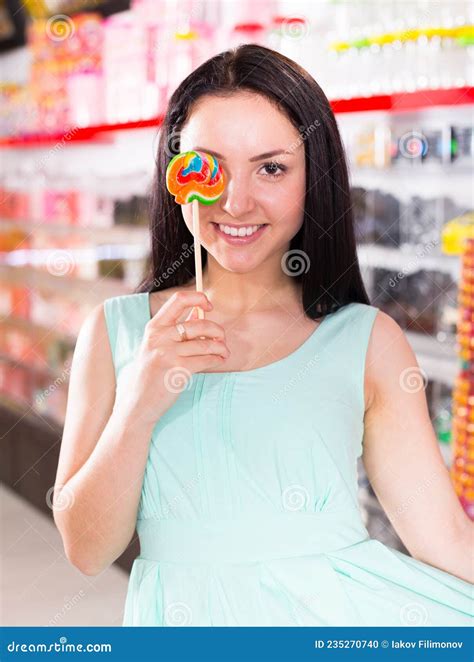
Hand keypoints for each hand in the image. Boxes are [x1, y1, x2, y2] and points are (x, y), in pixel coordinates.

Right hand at [115, 291, 229, 424]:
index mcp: (154, 327)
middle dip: (217, 330)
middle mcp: (159, 337)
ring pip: (207, 343)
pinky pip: (207, 359)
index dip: (199, 298)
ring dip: (221, 347)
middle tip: (221, 338)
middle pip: (200, 323)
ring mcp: (168, 353)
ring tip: (224, 352)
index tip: (209, 307)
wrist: (138, 403)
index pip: (179, 300)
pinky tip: (219, 360)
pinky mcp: (178, 370)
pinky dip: (217, 359)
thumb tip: (198, 311)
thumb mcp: (156, 346)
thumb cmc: (150, 374)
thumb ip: (175, 329)